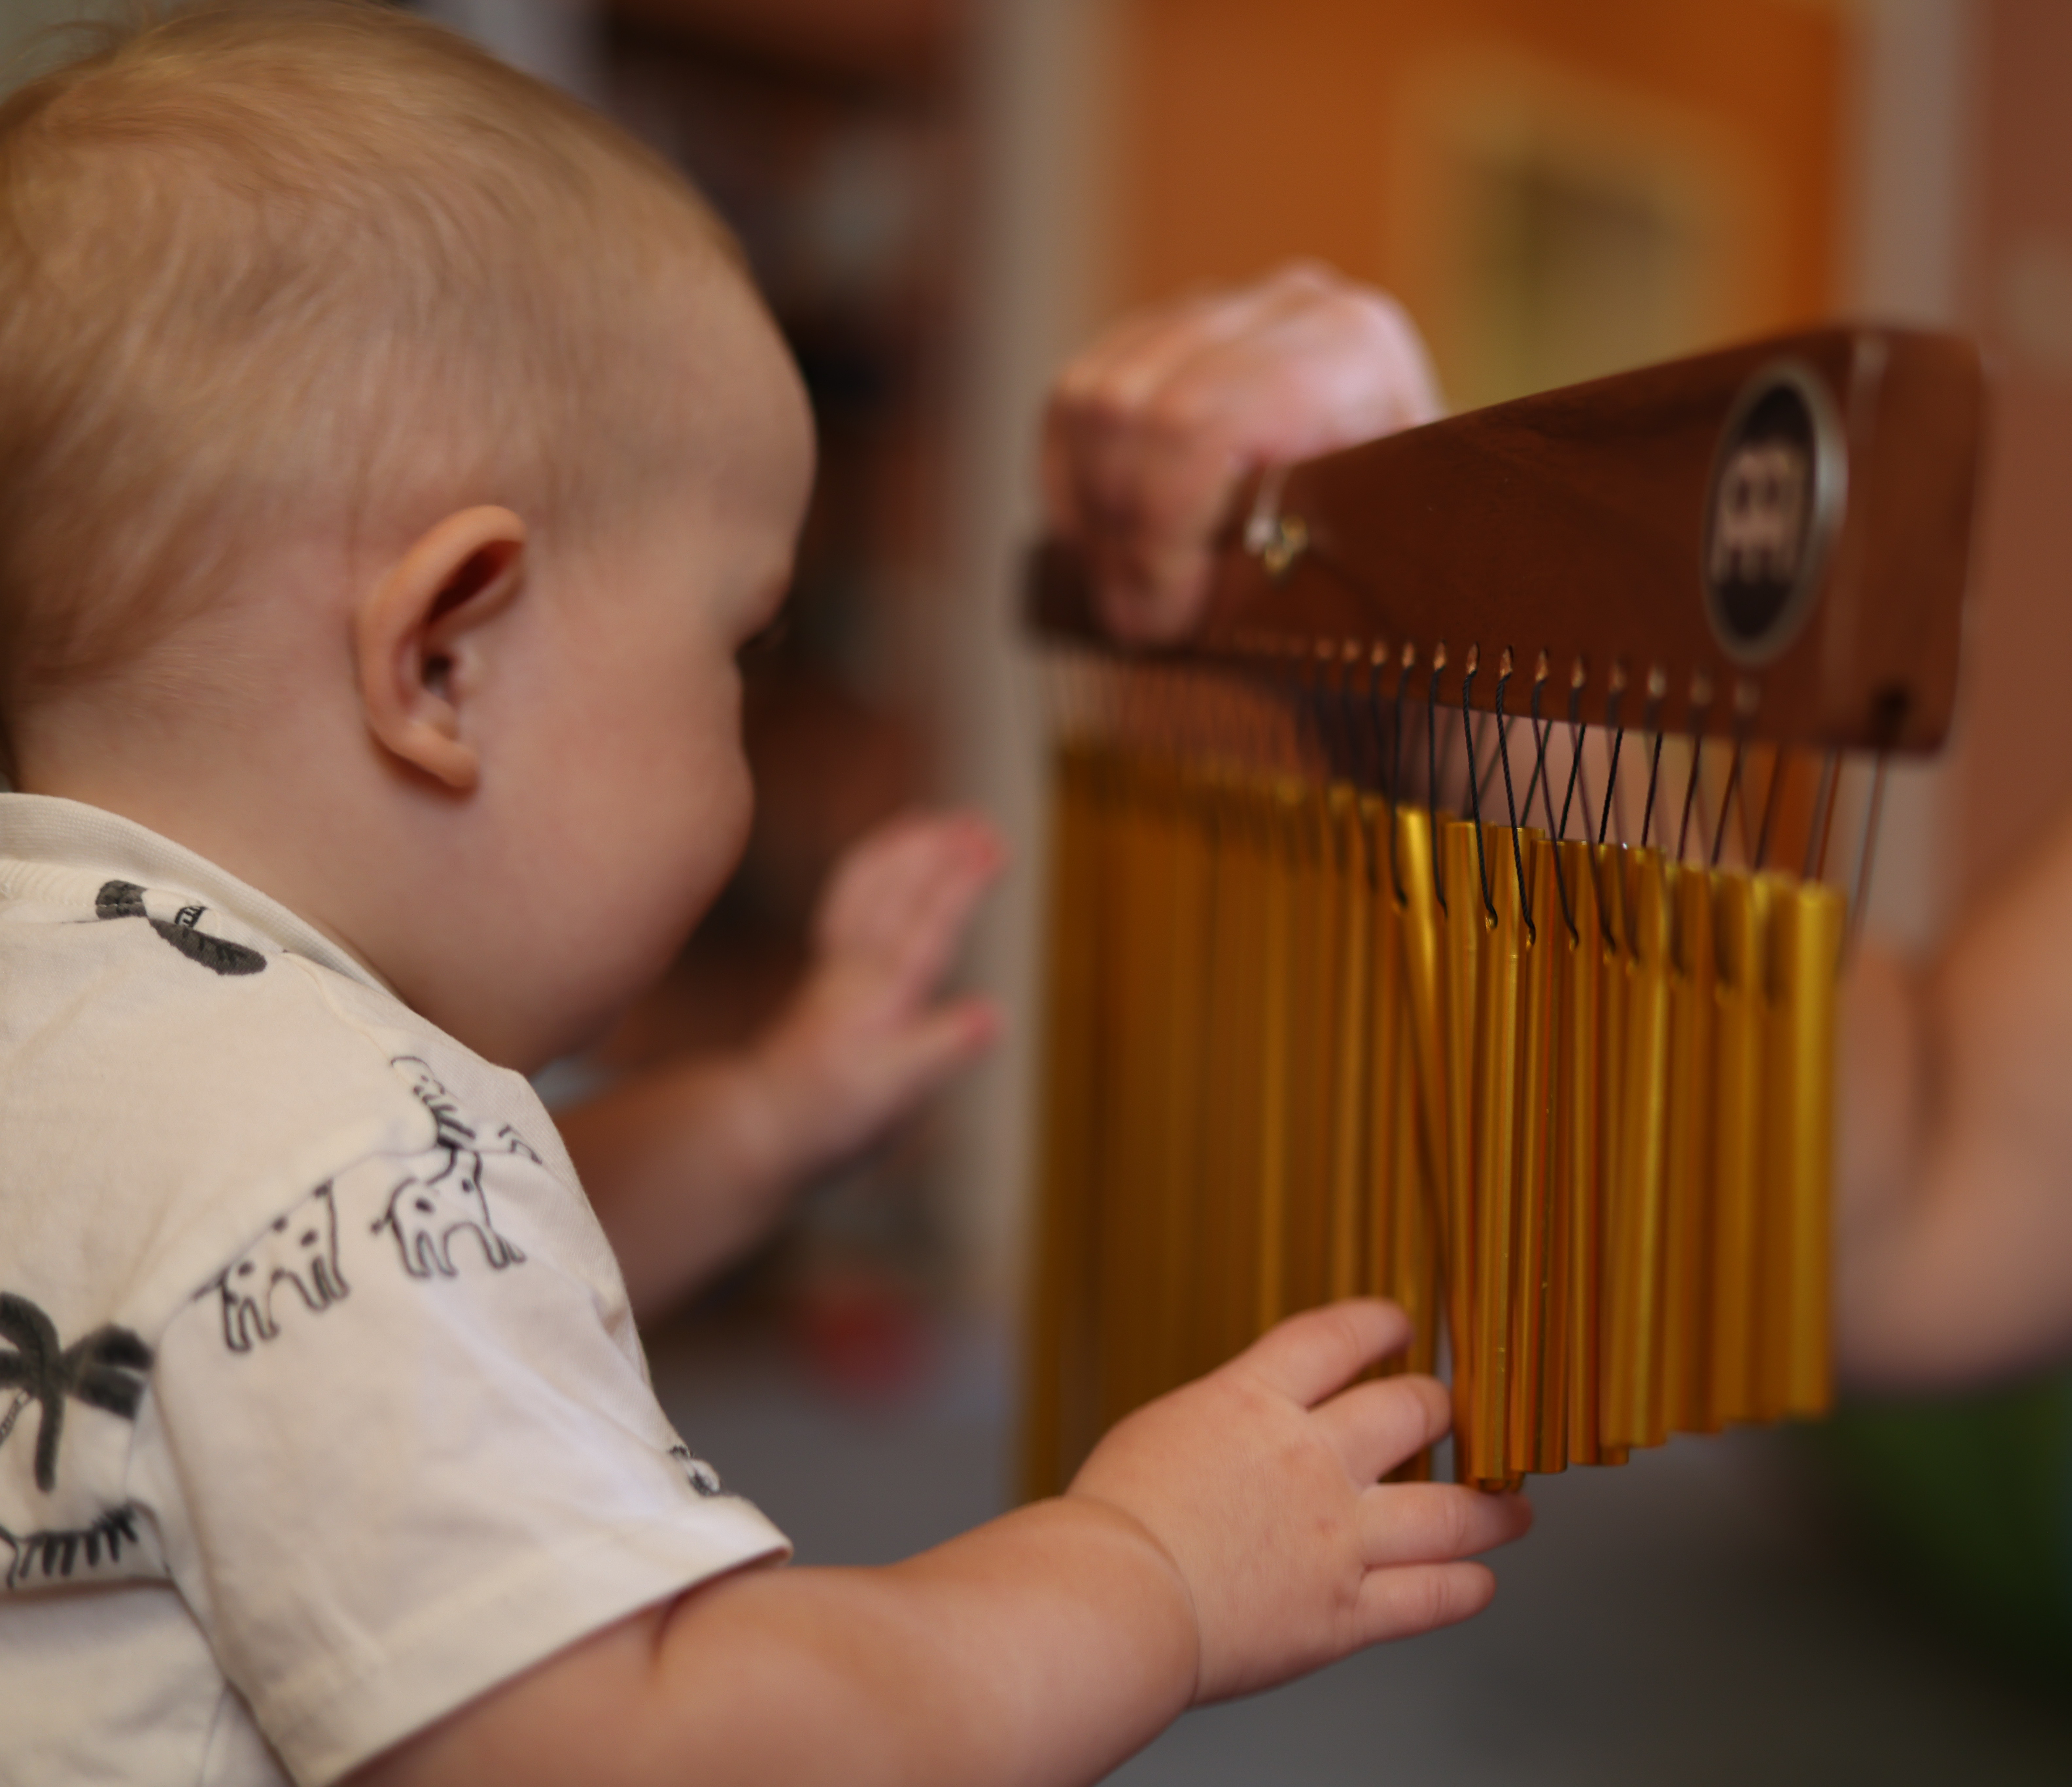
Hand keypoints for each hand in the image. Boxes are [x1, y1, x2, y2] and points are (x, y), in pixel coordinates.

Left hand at [757, 809, 1004, 1172]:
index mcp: (883, 995)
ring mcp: (838, 968)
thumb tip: (992, 1015)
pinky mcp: (827, 977)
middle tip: (981, 822)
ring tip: (931, 821)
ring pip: (870, 891)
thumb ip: (941, 1049)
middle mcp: (858, 970)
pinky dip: (866, 872)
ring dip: (903, 852)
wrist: (760, 1124)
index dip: (960, 885)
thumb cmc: (830, 1114)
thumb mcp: (894, 1093)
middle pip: (902, 894)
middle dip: (940, 853)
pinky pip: (846, 906)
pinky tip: (883, 861)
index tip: (990, 847)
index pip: (930, 926)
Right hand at [1042, 262, 1440, 645]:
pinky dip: (1072, 484)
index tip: (1161, 623)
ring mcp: (1224, 309)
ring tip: (1127, 594)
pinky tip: (1103, 546)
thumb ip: (1275, 581)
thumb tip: (1152, 610)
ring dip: (1093, 515)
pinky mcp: (1165, 334)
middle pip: (1135, 409)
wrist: (1425, 536)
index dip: (1160, 537)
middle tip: (1139, 624)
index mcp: (1356, 349)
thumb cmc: (1407, 574)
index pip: (1199, 424)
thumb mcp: (1368, 585)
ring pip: (1093, 399)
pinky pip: (1074, 398)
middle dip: (1123, 535)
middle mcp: (1293, 305)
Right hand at [1067, 1300, 1529, 1703]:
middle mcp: (1312, 1461)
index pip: (1340, 1337)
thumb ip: (1223, 1422)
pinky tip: (1480, 1583)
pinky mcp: (1343, 1614)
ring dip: (1492, 1509)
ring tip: (1513, 1509)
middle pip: (1411, 1410)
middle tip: (1449, 1415)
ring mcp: (1337, 1538)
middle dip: (1440, 1408)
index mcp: (1256, 1404)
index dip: (1381, 1324)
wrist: (1115, 1599)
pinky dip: (1465, 1588)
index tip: (1401, 1325)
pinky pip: (1430, 1597)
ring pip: (1450, 1511)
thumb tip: (1245, 1423)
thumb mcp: (1163, 1429)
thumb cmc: (1115, 1520)